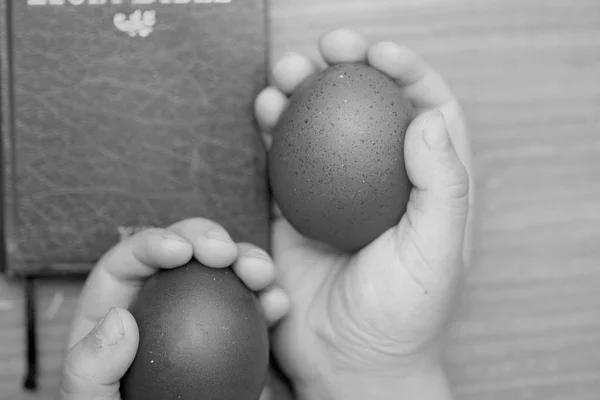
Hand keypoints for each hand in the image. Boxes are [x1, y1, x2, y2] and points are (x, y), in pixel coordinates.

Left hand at [58, 218, 289, 399]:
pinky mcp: (233, 337)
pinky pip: (253, 309)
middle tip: (225, 252)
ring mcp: (201, 318)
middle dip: (205, 236)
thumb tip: (120, 319)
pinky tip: (278, 303)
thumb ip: (89, 370)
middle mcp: (161, 305)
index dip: (153, 243)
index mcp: (117, 311)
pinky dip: (269, 299)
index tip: (181, 251)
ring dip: (247, 259)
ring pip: (223, 272)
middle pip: (181, 254)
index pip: (129, 262)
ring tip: (260, 271)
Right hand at [255, 29, 473, 398]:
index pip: (425, 110)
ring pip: (319, 125)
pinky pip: (283, 158)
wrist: (349, 361)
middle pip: (367, 107)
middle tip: (328, 45)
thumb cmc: (402, 315)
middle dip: (349, 65)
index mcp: (426, 184)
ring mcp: (336, 192)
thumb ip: (443, 187)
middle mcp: (381, 180)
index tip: (379, 53)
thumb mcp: (436, 254)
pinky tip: (266, 110)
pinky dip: (273, 129)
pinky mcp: (296, 208)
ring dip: (302, 89)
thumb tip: (426, 118)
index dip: (407, 72)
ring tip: (285, 71)